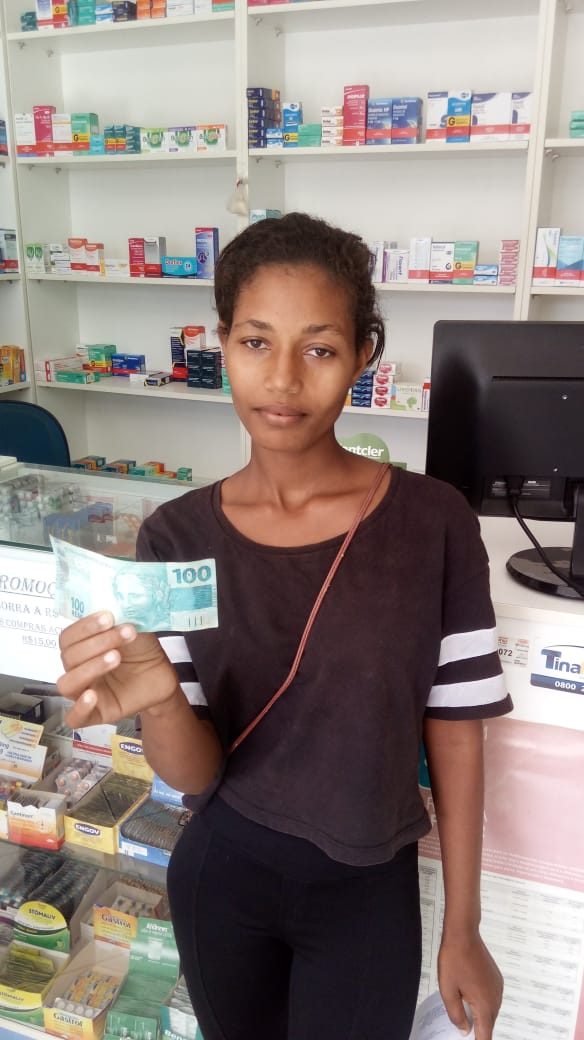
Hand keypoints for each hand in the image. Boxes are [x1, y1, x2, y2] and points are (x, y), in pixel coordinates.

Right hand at [57, 610, 180, 727]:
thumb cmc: (142, 650)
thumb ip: (119, 616)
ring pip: (67, 683)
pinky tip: (93, 695)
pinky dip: (80, 707)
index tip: (110, 616)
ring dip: (90, 667)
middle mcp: (78, 668)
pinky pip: (74, 717)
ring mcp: (84, 691)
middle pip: (69, 657)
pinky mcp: (96, 713)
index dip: (85, 627)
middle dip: (97, 642)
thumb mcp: (132, 627)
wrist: (163, 674)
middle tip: (125, 633)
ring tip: (116, 657)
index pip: (67, 637)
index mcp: (81, 647)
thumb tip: (113, 600)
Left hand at [438, 933, 502, 1039]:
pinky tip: (467, 993)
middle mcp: (496, 998)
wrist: (463, 934)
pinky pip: (491, 998)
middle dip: (475, 1027)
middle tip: (459, 1022)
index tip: (467, 1038)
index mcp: (485, 1004)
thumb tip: (464, 1031)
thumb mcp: (448, 991)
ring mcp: (498, 987)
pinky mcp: (496, 979)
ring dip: (478, 1013)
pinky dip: (481, 1001)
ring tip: (461, 1005)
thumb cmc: (454, 959)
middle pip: (488, 1024)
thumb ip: (456, 1015)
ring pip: (489, 1011)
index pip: (485, 1036)